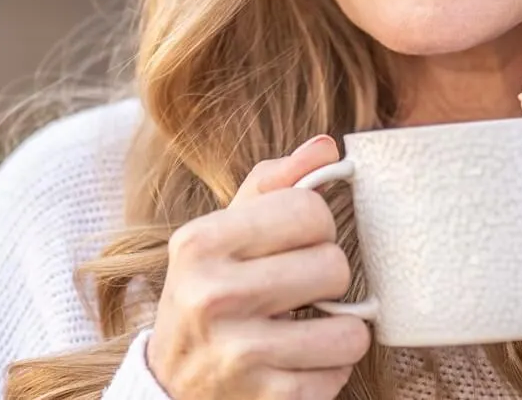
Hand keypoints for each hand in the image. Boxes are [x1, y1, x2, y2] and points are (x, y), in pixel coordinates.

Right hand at [146, 135, 372, 398]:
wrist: (171, 387)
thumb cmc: (209, 295)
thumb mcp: (222, 236)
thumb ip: (273, 186)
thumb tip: (326, 147)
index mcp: (200, 243)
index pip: (308, 209)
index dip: (317, 225)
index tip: (298, 243)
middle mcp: (213, 296)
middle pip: (334, 266)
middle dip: (328, 277)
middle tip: (302, 289)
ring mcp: (238, 354)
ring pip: (350, 330)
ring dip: (339, 331)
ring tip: (308, 329)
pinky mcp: (265, 398)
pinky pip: (339, 373)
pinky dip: (328, 370)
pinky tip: (298, 363)